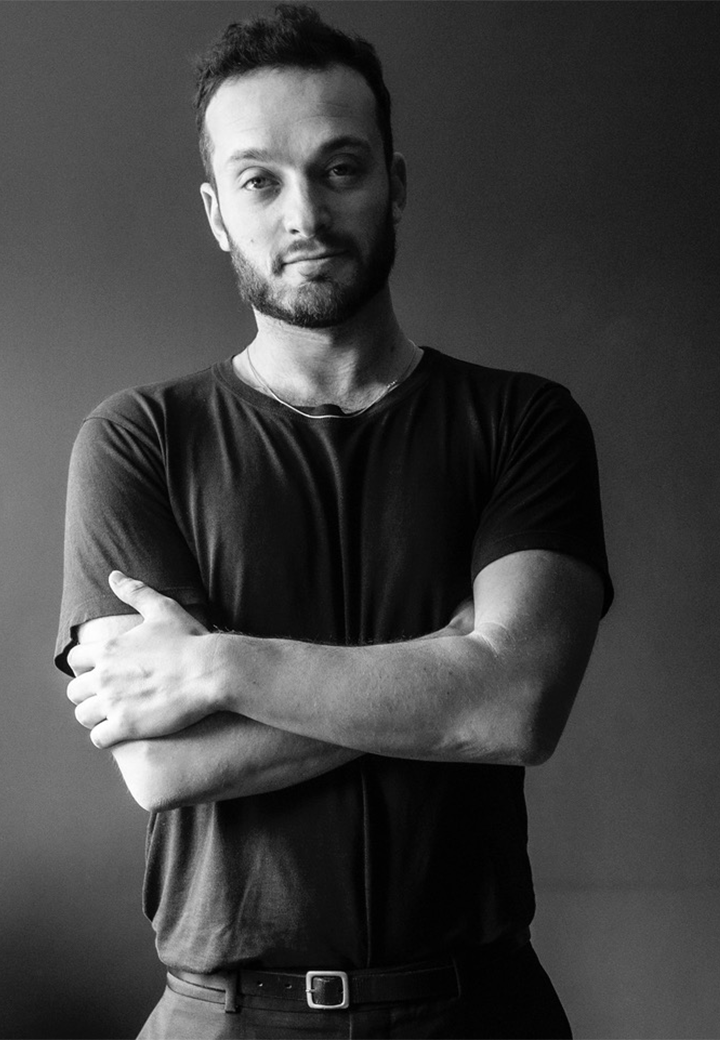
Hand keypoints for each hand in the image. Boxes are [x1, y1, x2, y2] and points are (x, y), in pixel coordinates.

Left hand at [67, 572, 214, 748]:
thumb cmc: (190, 639)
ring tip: (112, 716)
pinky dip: (106, 737)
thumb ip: (135, 591)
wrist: (212, 671)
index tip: (100, 672)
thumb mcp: (162, 609)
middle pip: (74, 690)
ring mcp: (114, 702)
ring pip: (83, 715)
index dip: (85, 667)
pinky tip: (121, 732)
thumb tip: (113, 575)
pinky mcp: (127, 726)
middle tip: (107, 696)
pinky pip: (99, 738)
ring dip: (94, 717)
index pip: (75, 660)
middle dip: (88, 693)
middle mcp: (105, 676)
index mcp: (109, 649)